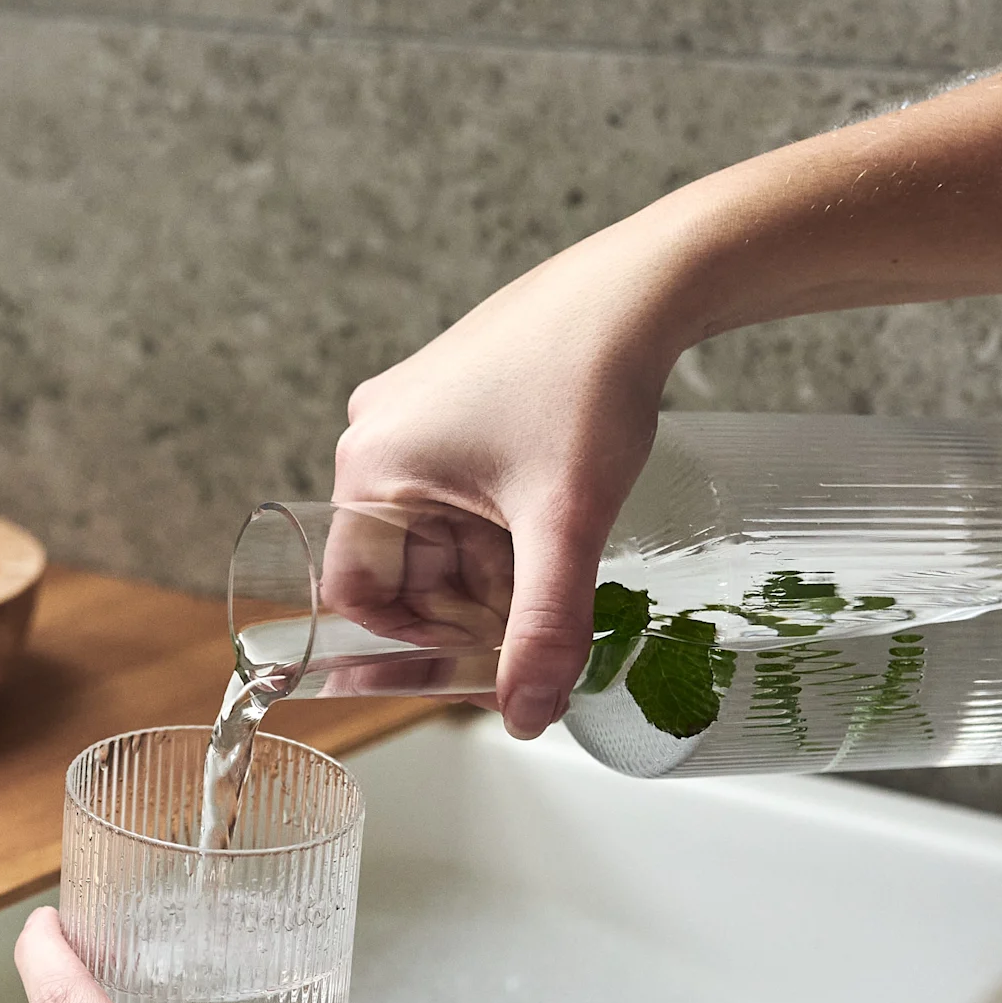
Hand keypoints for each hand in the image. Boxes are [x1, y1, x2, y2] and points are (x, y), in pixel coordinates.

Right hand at [334, 221, 683, 738]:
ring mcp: (413, 418)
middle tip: (542, 630)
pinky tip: (556, 525)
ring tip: (562, 568)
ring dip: (493, 572)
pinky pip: (459, 496)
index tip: (482, 666)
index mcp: (370, 467)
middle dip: (470, 608)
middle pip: (405, 570)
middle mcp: (375, 439)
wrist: (641, 286)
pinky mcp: (452, 405)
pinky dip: (502, 528)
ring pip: (438, 538)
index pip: (360, 596)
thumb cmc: (587, 381)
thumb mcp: (565, 524)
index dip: (417, 644)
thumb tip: (527, 716)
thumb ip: (545, 630)